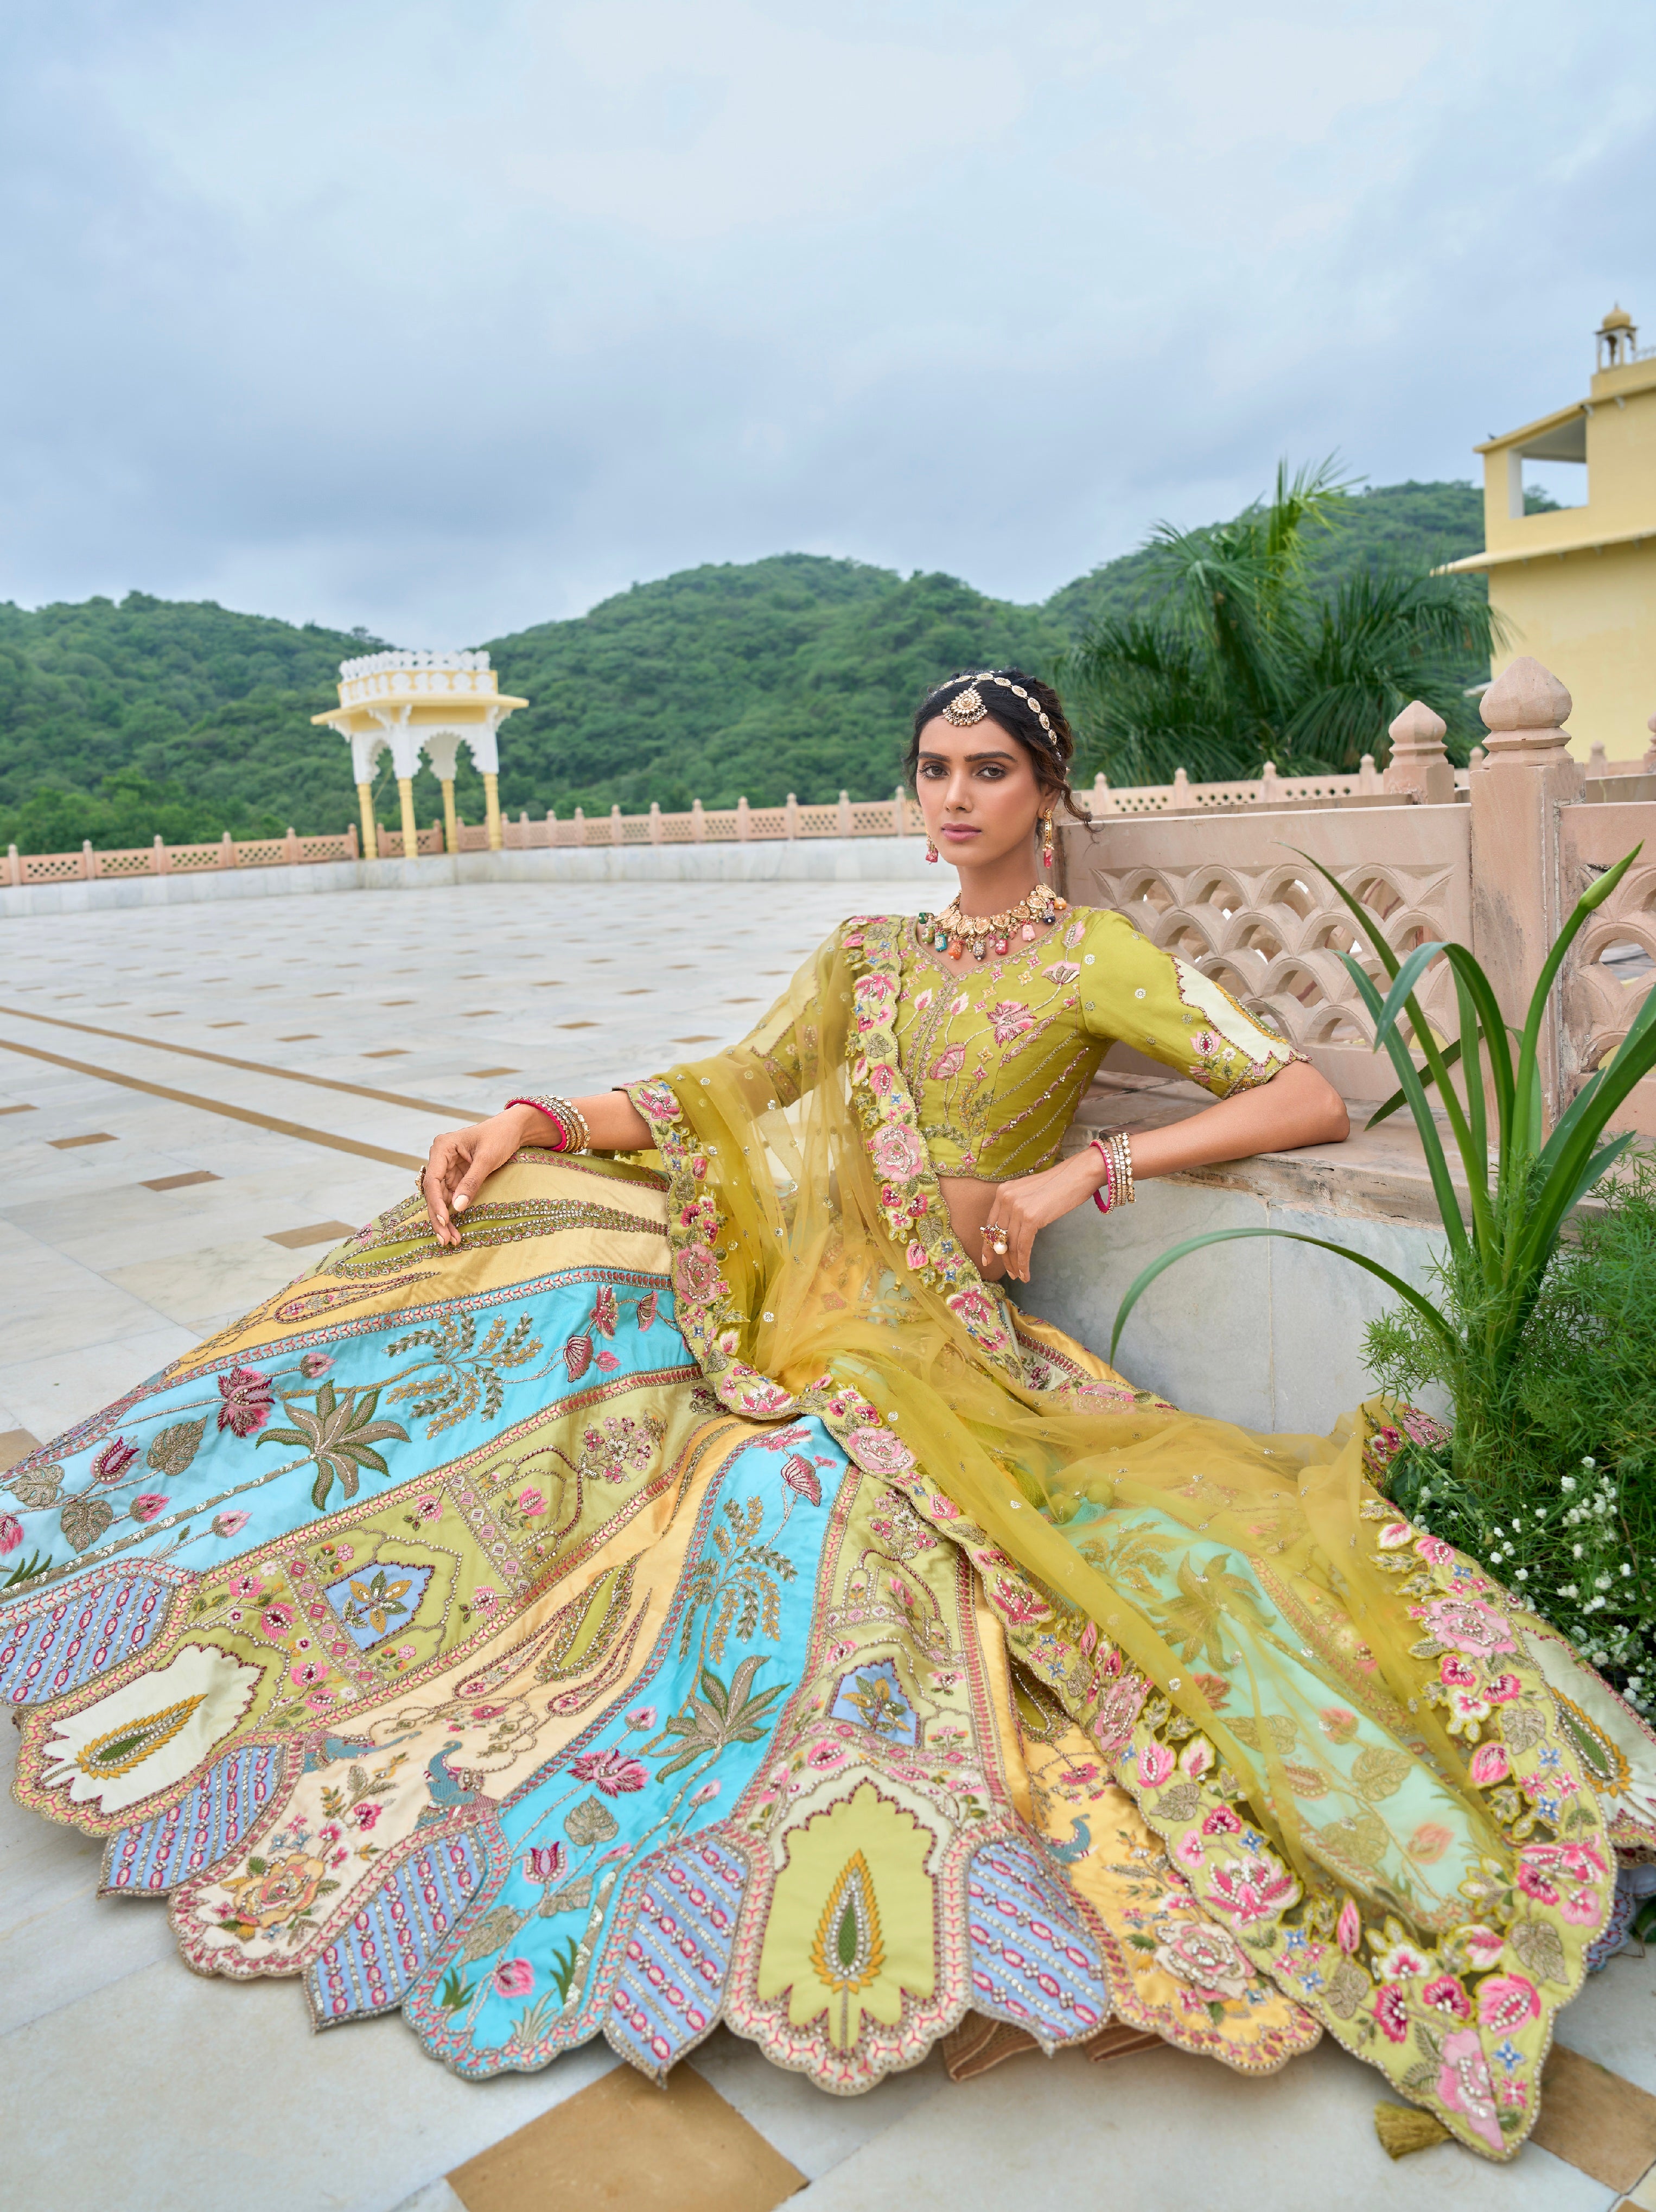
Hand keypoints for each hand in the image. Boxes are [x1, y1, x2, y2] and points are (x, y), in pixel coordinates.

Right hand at [421, 1107, 536, 1246]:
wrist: (513, 1130)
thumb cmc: (500, 1136)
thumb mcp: (487, 1159)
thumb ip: (471, 1182)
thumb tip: (457, 1208)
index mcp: (442, 1147)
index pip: (432, 1180)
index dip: (436, 1203)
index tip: (445, 1221)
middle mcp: (439, 1159)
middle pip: (433, 1193)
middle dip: (438, 1217)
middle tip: (445, 1239)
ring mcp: (446, 1169)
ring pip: (440, 1199)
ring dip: (444, 1220)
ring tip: (450, 1240)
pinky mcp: (456, 1178)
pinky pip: (450, 1199)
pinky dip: (452, 1214)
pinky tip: (454, 1230)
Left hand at [978, 1149, 1105, 1282]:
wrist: (1079, 1174)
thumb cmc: (1060, 1185)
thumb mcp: (1030, 1194)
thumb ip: (1018, 1209)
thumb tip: (1010, 1235)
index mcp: (1003, 1192)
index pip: (990, 1224)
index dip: (988, 1245)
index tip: (987, 1259)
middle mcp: (1006, 1198)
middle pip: (999, 1236)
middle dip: (1003, 1258)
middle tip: (1009, 1273)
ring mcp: (1017, 1208)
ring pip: (1010, 1245)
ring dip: (1014, 1264)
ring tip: (1019, 1276)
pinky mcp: (1031, 1218)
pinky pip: (1023, 1247)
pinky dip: (1023, 1263)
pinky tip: (1026, 1274)